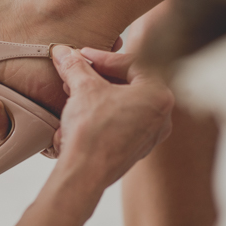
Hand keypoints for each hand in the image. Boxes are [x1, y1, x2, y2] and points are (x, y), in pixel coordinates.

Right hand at [50, 46, 173, 187]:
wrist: (85, 172)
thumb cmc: (92, 131)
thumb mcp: (83, 88)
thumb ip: (76, 66)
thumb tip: (64, 52)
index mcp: (159, 95)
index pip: (132, 63)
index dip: (103, 57)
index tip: (82, 56)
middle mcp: (162, 115)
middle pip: (130, 82)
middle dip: (99, 75)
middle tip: (78, 71)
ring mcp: (151, 134)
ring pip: (125, 102)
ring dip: (99, 92)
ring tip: (75, 90)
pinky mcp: (137, 148)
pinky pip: (122, 121)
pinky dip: (103, 112)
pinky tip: (82, 110)